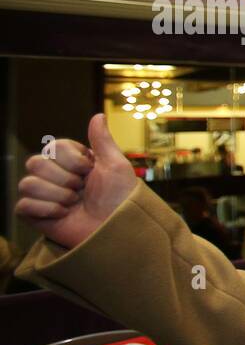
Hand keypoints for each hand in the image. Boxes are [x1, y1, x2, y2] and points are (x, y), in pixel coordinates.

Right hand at [16, 114, 137, 249]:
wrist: (118, 230)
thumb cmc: (121, 198)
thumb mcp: (116, 166)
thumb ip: (102, 140)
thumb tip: (98, 115)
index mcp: (72, 161)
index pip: (53, 146)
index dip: (72, 159)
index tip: (90, 170)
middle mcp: (55, 176)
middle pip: (35, 163)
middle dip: (64, 178)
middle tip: (82, 190)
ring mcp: (43, 196)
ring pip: (28, 183)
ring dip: (57, 195)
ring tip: (74, 204)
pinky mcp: (36, 216)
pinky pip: (23, 205)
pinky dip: (46, 210)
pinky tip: (63, 215)